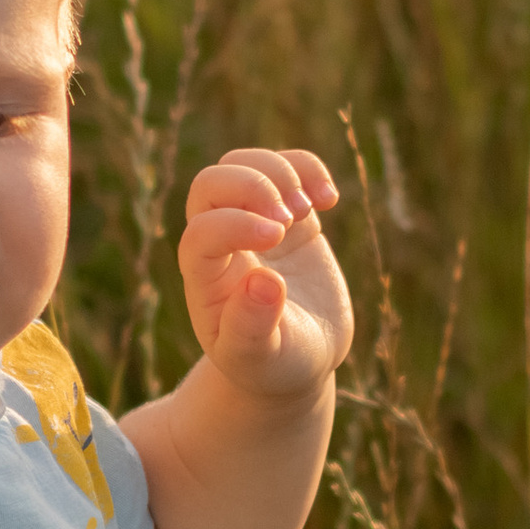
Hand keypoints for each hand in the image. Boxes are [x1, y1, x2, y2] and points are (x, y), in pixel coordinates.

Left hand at [175, 145, 354, 406]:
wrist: (299, 358)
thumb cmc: (273, 364)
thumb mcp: (262, 357)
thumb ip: (254, 326)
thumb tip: (263, 280)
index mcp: (205, 278)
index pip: (201, 231)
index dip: (234, 223)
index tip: (275, 238)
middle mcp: (220, 243)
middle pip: (210, 182)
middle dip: (252, 185)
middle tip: (290, 217)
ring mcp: (252, 223)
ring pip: (243, 164)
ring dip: (279, 171)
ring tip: (309, 210)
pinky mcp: (288, 216)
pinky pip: (286, 167)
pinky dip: (308, 168)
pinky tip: (328, 200)